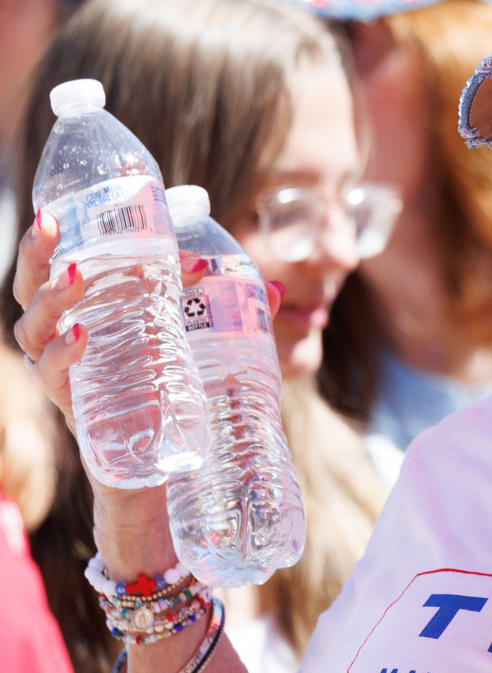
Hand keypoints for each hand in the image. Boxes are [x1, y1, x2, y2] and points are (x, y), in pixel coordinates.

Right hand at [11, 209, 284, 426]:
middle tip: (50, 220)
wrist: (170, 464)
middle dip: (35, 251)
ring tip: (75, 276)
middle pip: (32, 286)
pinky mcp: (72, 405)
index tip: (72, 207)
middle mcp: (67, 335)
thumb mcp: (207, 343)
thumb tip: (278, 287)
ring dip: (51, 298)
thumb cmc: (180, 391)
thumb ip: (237, 314)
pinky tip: (80, 336)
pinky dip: (60, 355)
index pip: (64, 263)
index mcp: (92, 310)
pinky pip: (50, 375)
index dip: (63, 234)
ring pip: (33, 328)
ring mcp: (66, 370)